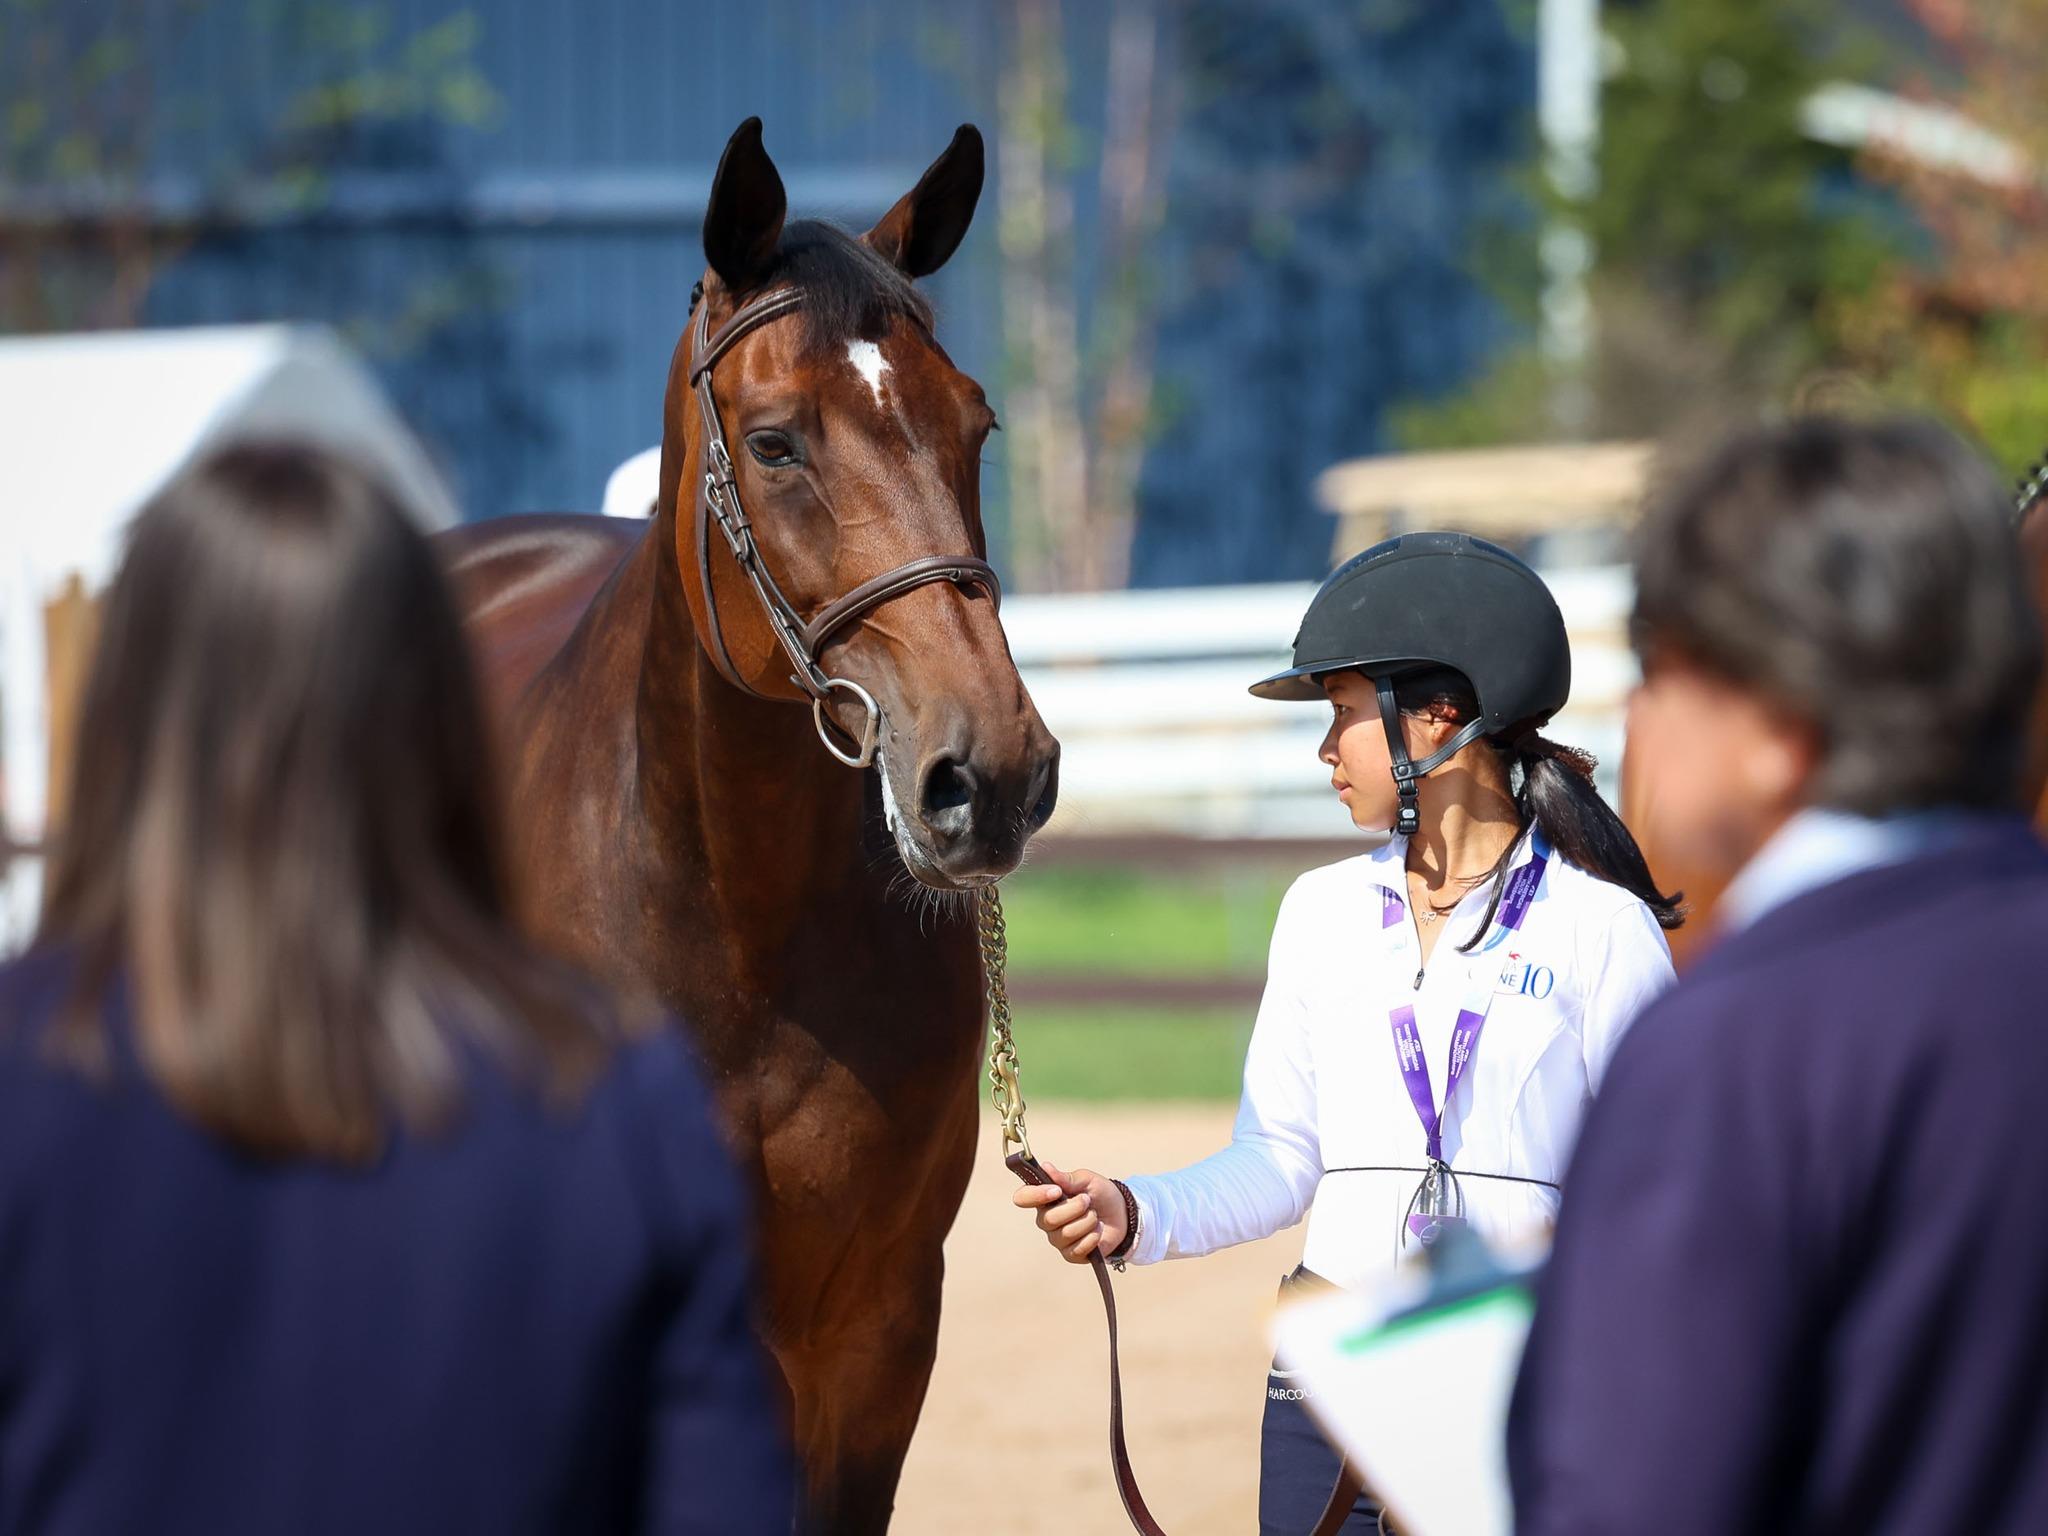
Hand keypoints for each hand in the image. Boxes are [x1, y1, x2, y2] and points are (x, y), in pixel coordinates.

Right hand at [1012, 1163, 1126, 1263]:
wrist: (1122, 1215)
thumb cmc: (1100, 1195)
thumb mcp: (1087, 1180)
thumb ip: (1067, 1178)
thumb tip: (1046, 1167)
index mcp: (1045, 1198)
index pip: (1023, 1198)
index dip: (1035, 1195)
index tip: (1056, 1191)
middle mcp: (1047, 1220)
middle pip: (1048, 1219)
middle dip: (1074, 1208)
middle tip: (1087, 1201)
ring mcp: (1058, 1239)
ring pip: (1065, 1234)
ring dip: (1087, 1222)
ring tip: (1095, 1216)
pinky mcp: (1071, 1254)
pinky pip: (1077, 1248)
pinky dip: (1092, 1238)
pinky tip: (1097, 1231)